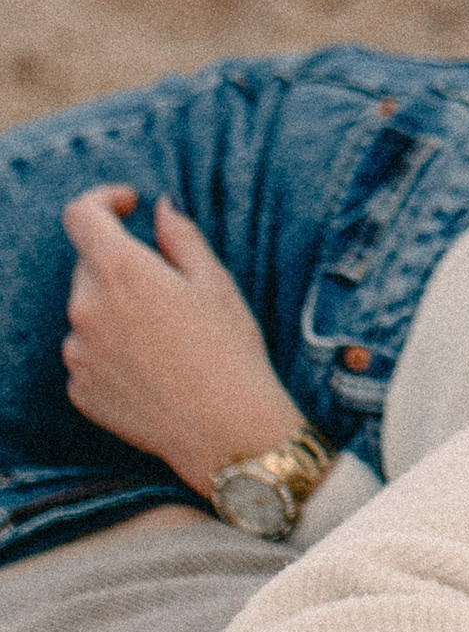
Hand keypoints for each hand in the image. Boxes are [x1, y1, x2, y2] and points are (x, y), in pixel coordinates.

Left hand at [60, 188, 306, 497]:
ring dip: (116, 312)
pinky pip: (88, 355)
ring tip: (167, 342)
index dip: (103, 200)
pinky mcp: (79, 388)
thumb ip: (180, 236)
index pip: (81, 214)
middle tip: (172, 293)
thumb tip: (159, 208)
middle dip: (122, 267)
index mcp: (120, 270)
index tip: (129, 206)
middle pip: (89, 267)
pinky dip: (112, 352)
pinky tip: (154, 371)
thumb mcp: (215, 281)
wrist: (224, 430)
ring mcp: (77, 351)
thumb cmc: (229, 350)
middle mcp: (85, 308)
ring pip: (89, 313)